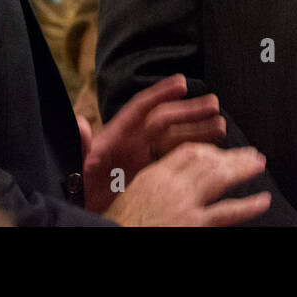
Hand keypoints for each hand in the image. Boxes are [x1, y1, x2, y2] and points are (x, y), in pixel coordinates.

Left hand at [80, 73, 226, 212]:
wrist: (82, 214)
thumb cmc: (76, 191)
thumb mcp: (76, 169)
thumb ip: (81, 147)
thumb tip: (80, 124)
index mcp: (115, 138)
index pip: (140, 109)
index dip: (160, 93)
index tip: (181, 82)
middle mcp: (131, 145)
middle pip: (164, 121)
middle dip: (189, 111)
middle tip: (213, 104)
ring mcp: (141, 161)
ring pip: (173, 140)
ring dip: (196, 131)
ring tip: (221, 126)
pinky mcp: (148, 177)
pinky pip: (173, 160)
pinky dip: (192, 154)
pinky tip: (209, 152)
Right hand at [103, 143, 270, 225]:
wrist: (112, 238)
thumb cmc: (114, 224)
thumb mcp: (118, 191)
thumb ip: (132, 170)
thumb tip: (100, 134)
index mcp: (153, 174)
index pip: (187, 151)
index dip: (208, 147)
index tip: (220, 150)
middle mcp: (171, 184)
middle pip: (207, 160)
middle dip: (231, 155)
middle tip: (250, 154)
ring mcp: (184, 203)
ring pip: (219, 178)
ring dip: (243, 170)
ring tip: (259, 166)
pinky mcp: (194, 224)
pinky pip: (227, 211)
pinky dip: (248, 206)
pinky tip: (262, 201)